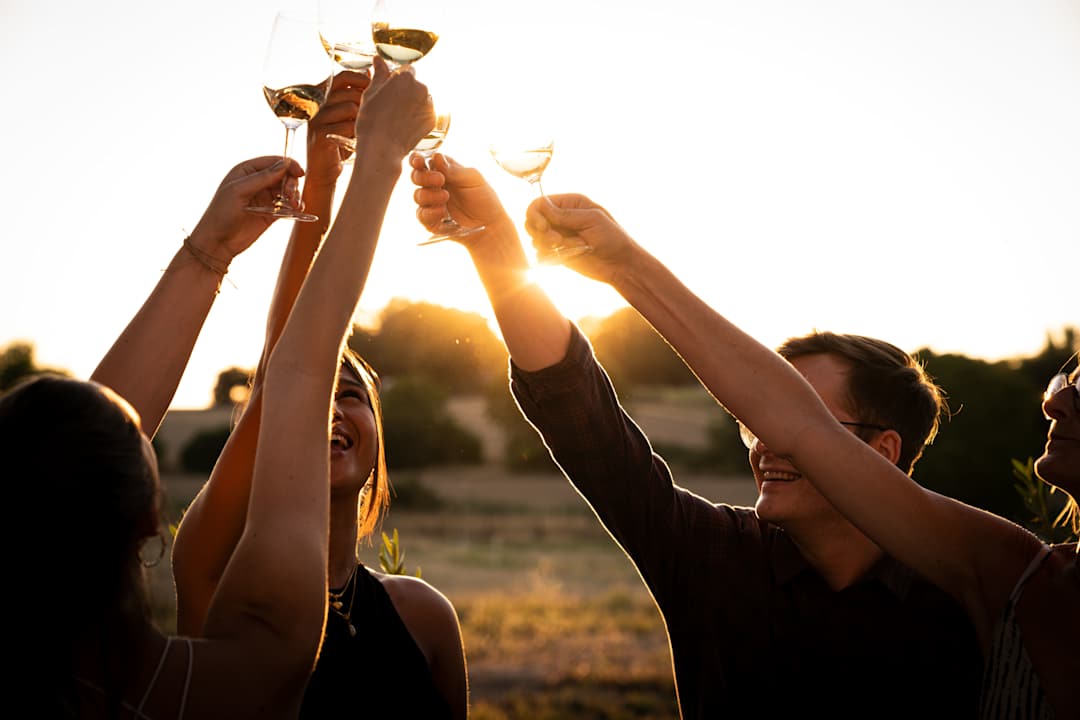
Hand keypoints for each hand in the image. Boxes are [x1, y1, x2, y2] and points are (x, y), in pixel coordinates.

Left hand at [187, 157, 303, 262]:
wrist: (218, 242)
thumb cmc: (221, 213)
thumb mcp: (239, 191)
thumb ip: (262, 177)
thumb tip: (284, 164)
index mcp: (247, 171)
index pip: (274, 162)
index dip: (289, 165)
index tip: (300, 174)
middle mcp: (257, 182)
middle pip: (284, 176)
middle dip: (291, 184)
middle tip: (291, 197)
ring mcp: (265, 198)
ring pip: (288, 191)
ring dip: (295, 196)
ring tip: (295, 206)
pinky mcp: (271, 213)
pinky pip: (288, 206)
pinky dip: (295, 207)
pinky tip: (297, 211)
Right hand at [305, 70, 370, 189]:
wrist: (324, 172)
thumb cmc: (339, 142)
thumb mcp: (347, 116)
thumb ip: (355, 97)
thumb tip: (373, 74)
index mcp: (322, 95)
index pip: (343, 77)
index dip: (362, 80)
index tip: (377, 90)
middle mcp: (316, 105)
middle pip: (350, 92)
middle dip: (367, 103)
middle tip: (375, 116)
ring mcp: (316, 119)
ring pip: (350, 108)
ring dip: (363, 120)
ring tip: (365, 131)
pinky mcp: (320, 135)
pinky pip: (347, 126)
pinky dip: (358, 133)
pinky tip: (359, 140)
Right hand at [354, 56, 432, 157]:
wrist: (382, 148)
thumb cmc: (371, 120)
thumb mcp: (370, 93)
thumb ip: (379, 74)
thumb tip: (378, 59)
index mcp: (406, 77)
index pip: (406, 71)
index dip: (397, 81)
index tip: (389, 92)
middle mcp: (422, 88)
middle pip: (415, 85)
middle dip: (406, 93)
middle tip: (391, 108)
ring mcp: (429, 105)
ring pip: (421, 99)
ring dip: (413, 104)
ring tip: (397, 119)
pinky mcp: (432, 120)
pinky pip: (425, 114)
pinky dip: (417, 117)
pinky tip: (405, 126)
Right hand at [410, 153, 512, 242]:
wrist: (490, 225)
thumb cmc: (484, 198)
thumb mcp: (473, 179)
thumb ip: (453, 169)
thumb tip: (436, 156)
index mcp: (443, 171)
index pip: (424, 161)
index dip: (417, 159)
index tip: (418, 161)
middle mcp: (435, 186)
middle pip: (417, 177)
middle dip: (424, 177)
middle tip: (440, 180)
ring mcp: (432, 203)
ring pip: (418, 196)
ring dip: (430, 195)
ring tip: (446, 197)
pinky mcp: (431, 221)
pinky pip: (421, 215)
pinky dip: (430, 212)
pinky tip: (442, 211)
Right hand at [523, 193, 636, 284]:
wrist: (621, 265)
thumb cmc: (613, 238)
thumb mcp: (592, 220)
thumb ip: (565, 214)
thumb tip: (542, 204)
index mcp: (571, 203)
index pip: (540, 204)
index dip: (535, 215)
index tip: (543, 227)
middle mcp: (562, 218)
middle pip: (532, 221)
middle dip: (540, 233)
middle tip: (557, 241)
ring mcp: (560, 235)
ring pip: (536, 238)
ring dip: (548, 246)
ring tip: (569, 249)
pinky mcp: (559, 252)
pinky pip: (541, 254)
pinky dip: (549, 257)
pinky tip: (564, 259)